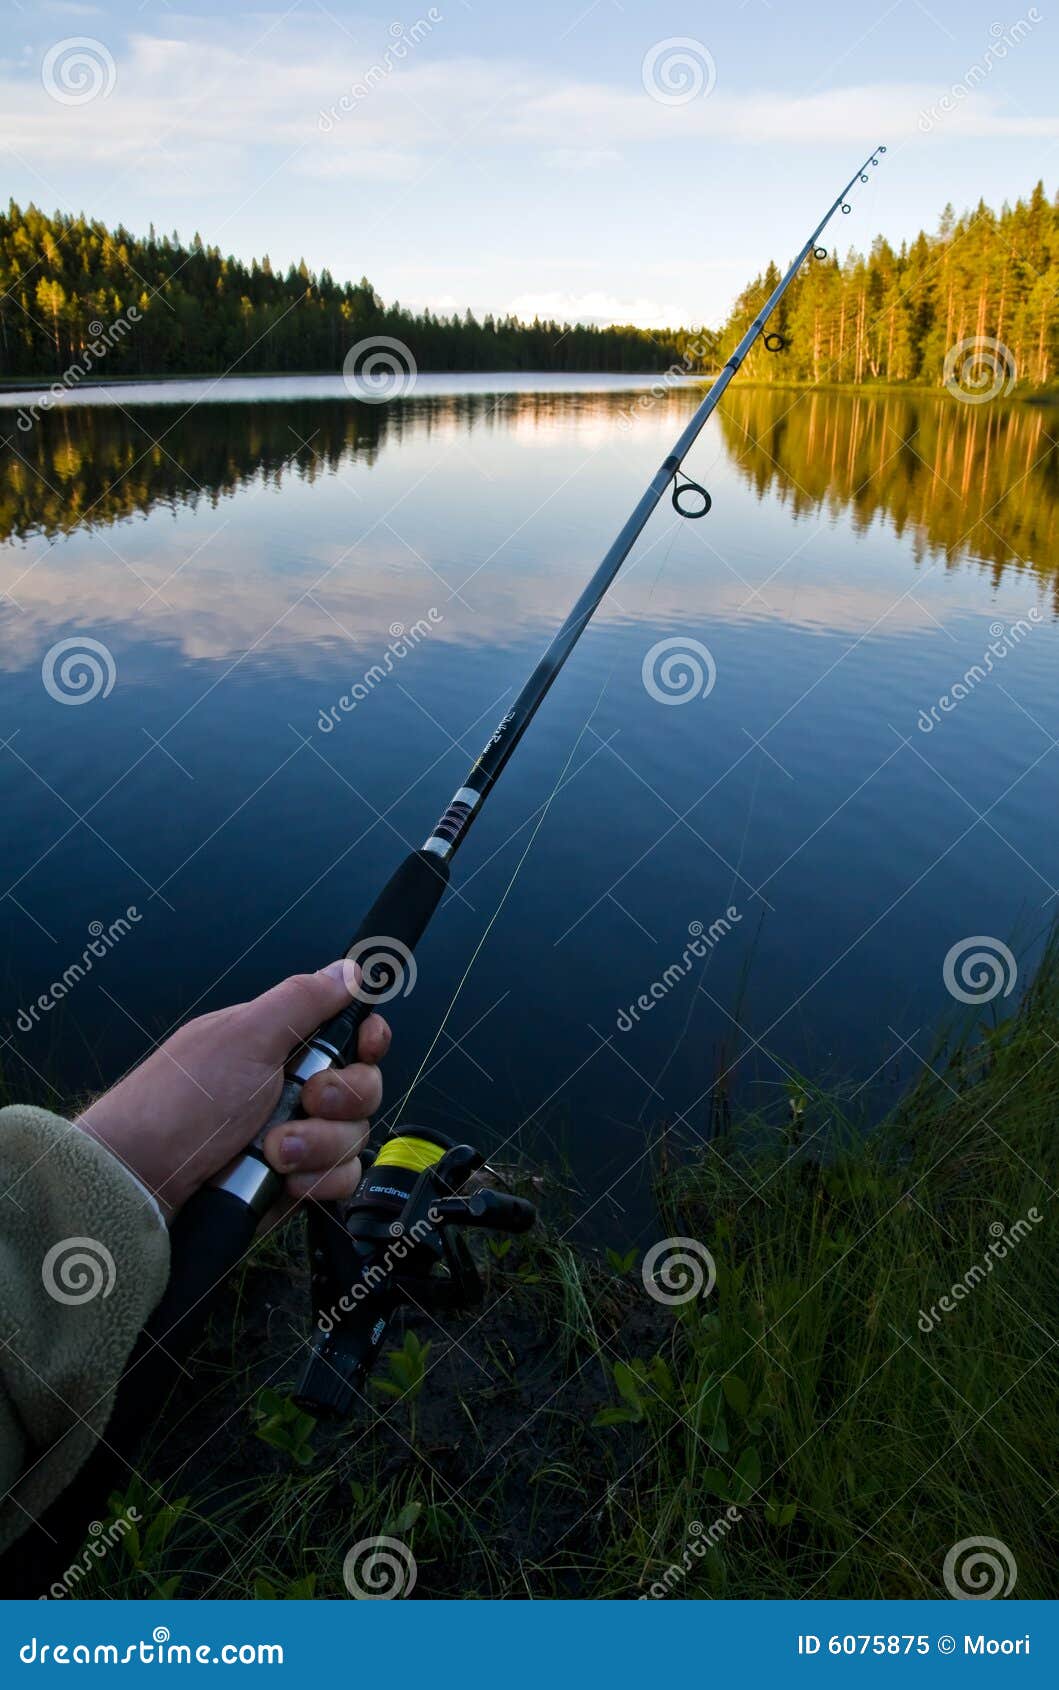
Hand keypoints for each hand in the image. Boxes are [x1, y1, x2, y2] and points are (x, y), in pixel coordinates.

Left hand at [76, 961, 389, 1221]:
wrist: (141, 1184)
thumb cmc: (178, 1104)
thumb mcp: (244, 1037)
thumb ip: (303, 999)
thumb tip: (349, 968)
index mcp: (279, 1045)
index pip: (350, 1033)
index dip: (368, 1039)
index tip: (366, 1044)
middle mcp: (291, 1090)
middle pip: (363, 1086)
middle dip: (341, 1097)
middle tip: (305, 1101)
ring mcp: (295, 1139)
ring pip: (354, 1136)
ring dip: (319, 1145)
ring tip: (272, 1151)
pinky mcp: (294, 1184)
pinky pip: (339, 1180)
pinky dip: (315, 1181)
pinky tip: (282, 1180)